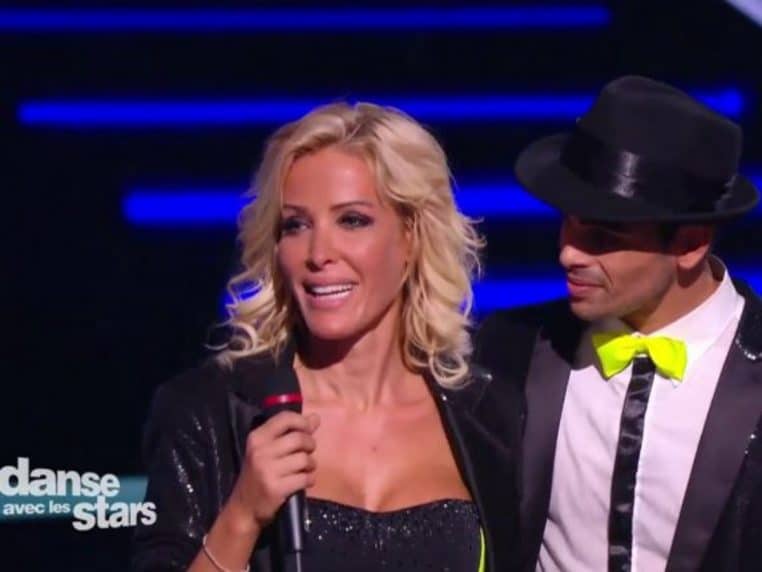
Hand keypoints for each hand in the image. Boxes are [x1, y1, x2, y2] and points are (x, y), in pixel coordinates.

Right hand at [228, 411, 318, 531]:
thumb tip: (315, 417)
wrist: (243, 509)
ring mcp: (267, 470)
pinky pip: (305, 478)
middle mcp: (260, 451)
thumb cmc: (258, 475)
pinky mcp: (276, 488)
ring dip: (310, 464)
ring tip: (305, 469)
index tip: (308, 430)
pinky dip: (309, 479)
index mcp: (257, 438)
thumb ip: (290, 432)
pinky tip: (303, 481)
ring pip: (304, 459)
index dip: (302, 422)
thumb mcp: (267, 450)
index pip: (285, 418)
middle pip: (299, 438)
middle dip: (310, 445)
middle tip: (307, 452)